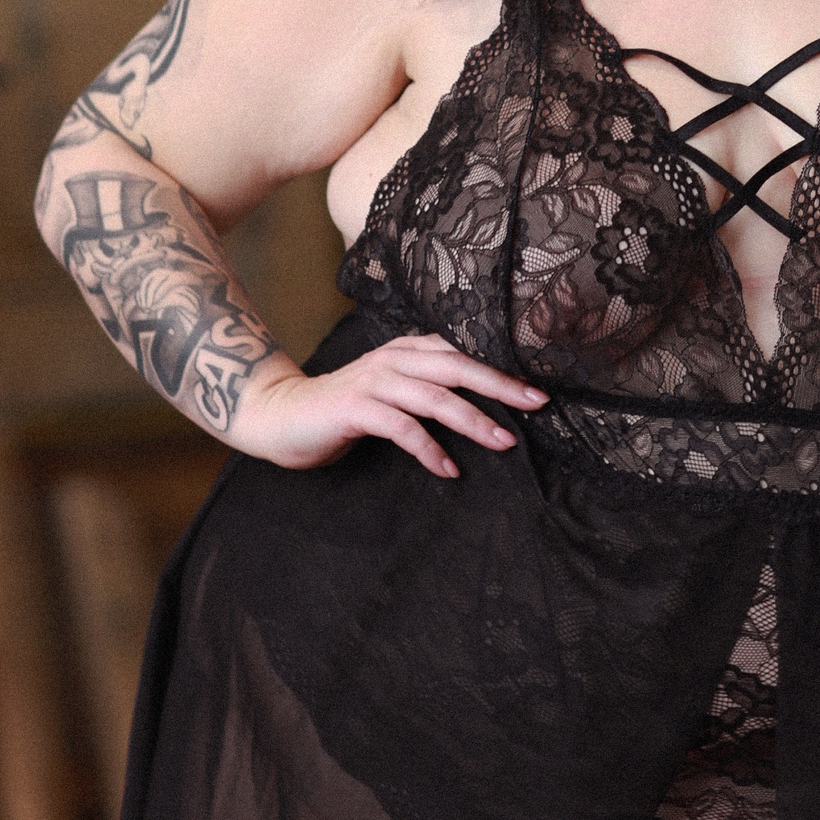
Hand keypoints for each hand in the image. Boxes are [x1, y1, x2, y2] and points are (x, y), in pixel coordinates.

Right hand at [230, 335, 544, 479]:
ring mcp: (374, 382)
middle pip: (458, 366)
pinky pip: (402, 427)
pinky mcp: (356, 409)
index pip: (463, 351)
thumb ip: (429, 389)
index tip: (538, 386)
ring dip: (473, 420)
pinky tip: (449, 469)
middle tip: (537, 403)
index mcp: (408, 350)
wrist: (281, 415)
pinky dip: (429, 449)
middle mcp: (394, 359)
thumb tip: (484, 406)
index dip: (501, 366)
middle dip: (500, 385)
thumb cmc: (345, 409)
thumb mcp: (392, 392)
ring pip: (435, 397)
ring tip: (504, 442)